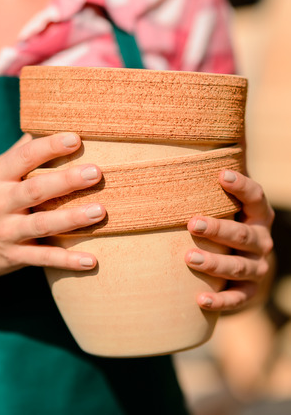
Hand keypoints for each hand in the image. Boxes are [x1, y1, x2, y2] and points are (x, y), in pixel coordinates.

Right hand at [0, 133, 105, 281]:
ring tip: (99, 211)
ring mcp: (5, 232)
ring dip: (72, 218)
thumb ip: (12, 157)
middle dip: (66, 180)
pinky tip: (91, 260)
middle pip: (35, 190)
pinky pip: (43, 258)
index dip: (49, 147)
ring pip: (42, 224)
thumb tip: (36, 132)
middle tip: (95, 173)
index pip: (23, 157)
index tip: (75, 138)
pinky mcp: (12, 256)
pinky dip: (67, 261)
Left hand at [185, 170, 274, 311]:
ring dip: (215, 263)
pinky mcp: (248, 291)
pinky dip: (221, 301)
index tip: (221, 175)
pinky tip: (200, 300)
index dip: (241, 186)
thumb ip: (214, 184)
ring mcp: (257, 267)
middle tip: (193, 223)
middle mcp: (261, 241)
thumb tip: (193, 149)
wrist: (241, 263)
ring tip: (189, 258)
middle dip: (219, 229)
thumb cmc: (225, 222)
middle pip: (243, 234)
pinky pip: (237, 298)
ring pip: (239, 266)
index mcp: (258, 215)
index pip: (256, 198)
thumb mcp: (224, 204)